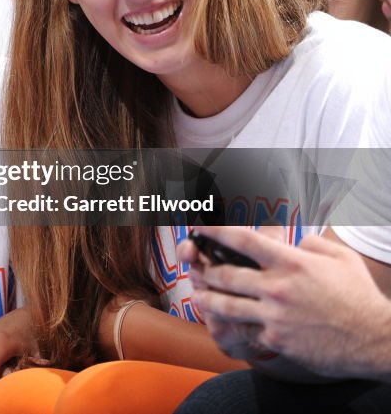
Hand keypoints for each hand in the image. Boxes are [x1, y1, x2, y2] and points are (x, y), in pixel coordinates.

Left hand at [184, 226, 390, 379]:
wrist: (375, 340)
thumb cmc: (359, 297)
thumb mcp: (340, 258)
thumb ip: (312, 244)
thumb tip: (295, 241)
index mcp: (291, 262)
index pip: (242, 240)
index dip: (215, 230)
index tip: (199, 226)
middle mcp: (277, 287)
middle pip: (225, 274)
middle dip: (204, 269)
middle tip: (194, 265)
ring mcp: (274, 315)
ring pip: (226, 305)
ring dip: (206, 299)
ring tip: (196, 296)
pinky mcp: (276, 339)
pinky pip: (248, 329)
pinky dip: (238, 326)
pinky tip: (227, 324)